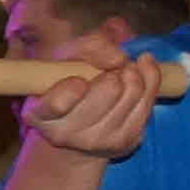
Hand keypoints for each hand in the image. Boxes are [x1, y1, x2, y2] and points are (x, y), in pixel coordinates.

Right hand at [19, 54, 166, 162]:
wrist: (75, 132)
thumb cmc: (67, 84)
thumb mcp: (64, 59)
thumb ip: (87, 47)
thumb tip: (119, 58)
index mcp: (40, 114)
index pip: (59, 104)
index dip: (74, 87)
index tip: (79, 81)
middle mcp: (66, 134)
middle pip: (109, 89)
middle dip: (113, 70)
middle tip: (107, 71)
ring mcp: (98, 141)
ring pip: (132, 90)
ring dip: (131, 72)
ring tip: (121, 72)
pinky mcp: (126, 141)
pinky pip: (149, 100)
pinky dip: (148, 78)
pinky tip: (138, 72)